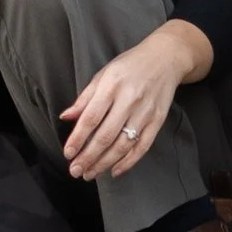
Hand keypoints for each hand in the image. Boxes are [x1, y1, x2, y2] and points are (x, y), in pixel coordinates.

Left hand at [62, 18, 210, 185]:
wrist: (166, 58)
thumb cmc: (130, 65)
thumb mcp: (104, 74)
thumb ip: (85, 98)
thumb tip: (66, 117)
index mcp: (111, 85)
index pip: (91, 118)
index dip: (78, 138)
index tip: (68, 153)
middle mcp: (128, 100)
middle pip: (105, 136)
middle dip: (88, 157)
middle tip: (76, 171)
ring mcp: (145, 112)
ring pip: (123, 145)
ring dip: (105, 163)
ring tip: (90, 174)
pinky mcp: (157, 121)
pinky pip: (142, 146)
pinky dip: (128, 162)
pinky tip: (115, 171)